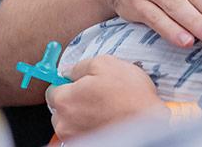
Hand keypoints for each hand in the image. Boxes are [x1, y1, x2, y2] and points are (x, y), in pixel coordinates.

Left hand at [46, 56, 164, 139]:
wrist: (149, 123)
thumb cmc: (130, 94)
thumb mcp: (105, 63)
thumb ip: (79, 66)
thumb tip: (68, 70)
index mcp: (64, 99)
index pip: (51, 88)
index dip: (66, 83)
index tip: (78, 82)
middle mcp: (64, 123)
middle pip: (60, 108)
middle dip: (74, 100)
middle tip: (96, 94)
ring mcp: (75, 137)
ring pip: (70, 122)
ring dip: (81, 115)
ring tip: (104, 108)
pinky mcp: (88, 144)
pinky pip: (82, 132)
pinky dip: (91, 126)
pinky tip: (107, 119)